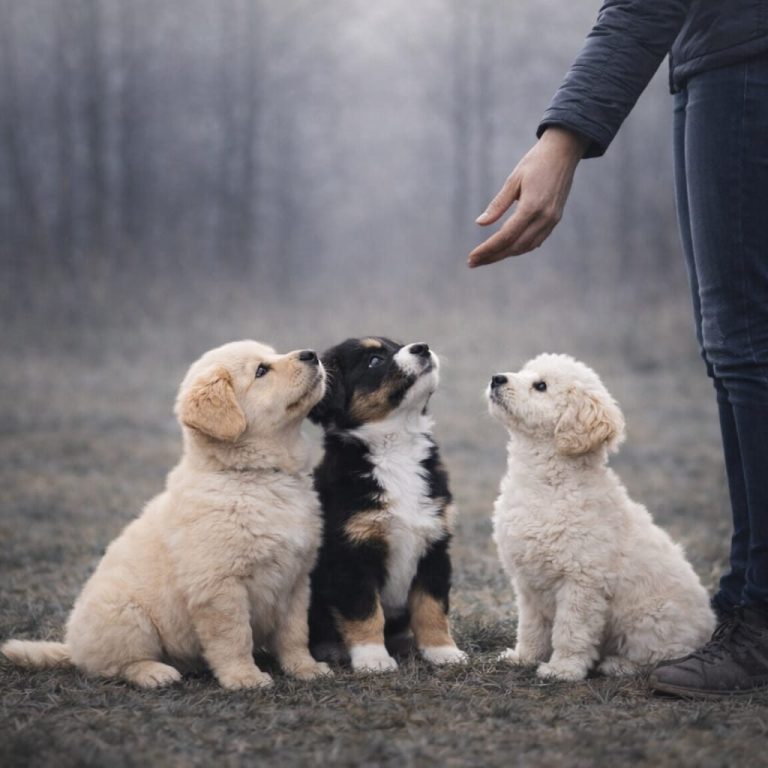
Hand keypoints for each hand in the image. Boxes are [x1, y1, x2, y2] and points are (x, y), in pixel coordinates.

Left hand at [468, 127, 588, 267]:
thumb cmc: (535, 162)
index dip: (488, 249)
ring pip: (526, 247)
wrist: (564, 152)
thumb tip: (480, 224)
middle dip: (493, 256)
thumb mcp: (513, 180)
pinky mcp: (555, 219)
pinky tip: (506, 248)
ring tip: (486, 257)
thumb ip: (497, 205)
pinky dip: (520, 247)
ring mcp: (552, 220)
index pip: (506, 236)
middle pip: (515, 247)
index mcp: (532, 206)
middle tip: (472, 262)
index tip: (471, 257)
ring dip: (505, 254)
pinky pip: (536, 241)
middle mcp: (544, 217)